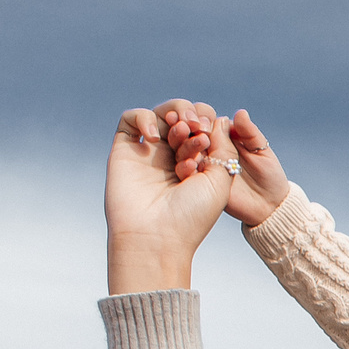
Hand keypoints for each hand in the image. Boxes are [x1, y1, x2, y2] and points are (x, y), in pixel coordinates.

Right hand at [106, 107, 230, 293]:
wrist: (156, 236)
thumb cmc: (192, 215)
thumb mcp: (221, 181)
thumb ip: (223, 148)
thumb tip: (218, 120)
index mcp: (198, 164)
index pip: (204, 129)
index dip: (209, 124)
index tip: (209, 135)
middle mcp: (172, 157)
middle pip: (183, 118)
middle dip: (194, 114)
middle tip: (197, 125)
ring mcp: (148, 153)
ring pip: (160, 114)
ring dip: (174, 112)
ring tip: (181, 128)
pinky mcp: (125, 150)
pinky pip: (131, 118)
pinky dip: (144, 117)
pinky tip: (155, 137)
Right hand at [160, 100, 290, 226]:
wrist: (269, 206)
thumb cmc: (270, 176)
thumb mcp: (262, 152)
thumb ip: (250, 133)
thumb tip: (240, 112)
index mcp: (226, 137)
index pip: (209, 123)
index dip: (202, 120)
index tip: (200, 120)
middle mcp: (212, 149)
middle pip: (194, 135)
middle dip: (190, 131)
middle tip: (190, 129)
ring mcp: (204, 165)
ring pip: (188, 152)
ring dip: (186, 147)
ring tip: (190, 147)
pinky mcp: (200, 182)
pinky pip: (187, 172)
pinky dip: (186, 167)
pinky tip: (189, 165)